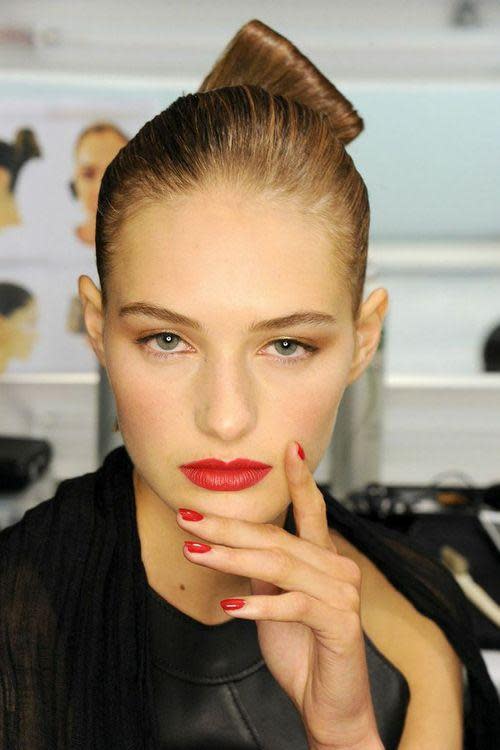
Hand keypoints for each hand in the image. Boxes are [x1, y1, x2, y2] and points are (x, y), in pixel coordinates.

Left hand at [177, 440, 382, 749]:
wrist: (330, 705)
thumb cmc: (303, 651)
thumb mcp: (276, 602)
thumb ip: (265, 570)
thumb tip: (234, 543)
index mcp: (325, 558)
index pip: (312, 510)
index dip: (300, 479)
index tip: (288, 448)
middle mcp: (338, 568)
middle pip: (277, 538)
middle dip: (228, 526)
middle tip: (189, 517)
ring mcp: (343, 595)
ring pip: (280, 565)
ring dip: (232, 558)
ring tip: (195, 551)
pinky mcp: (340, 624)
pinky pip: (294, 606)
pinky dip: (258, 604)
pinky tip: (230, 605)